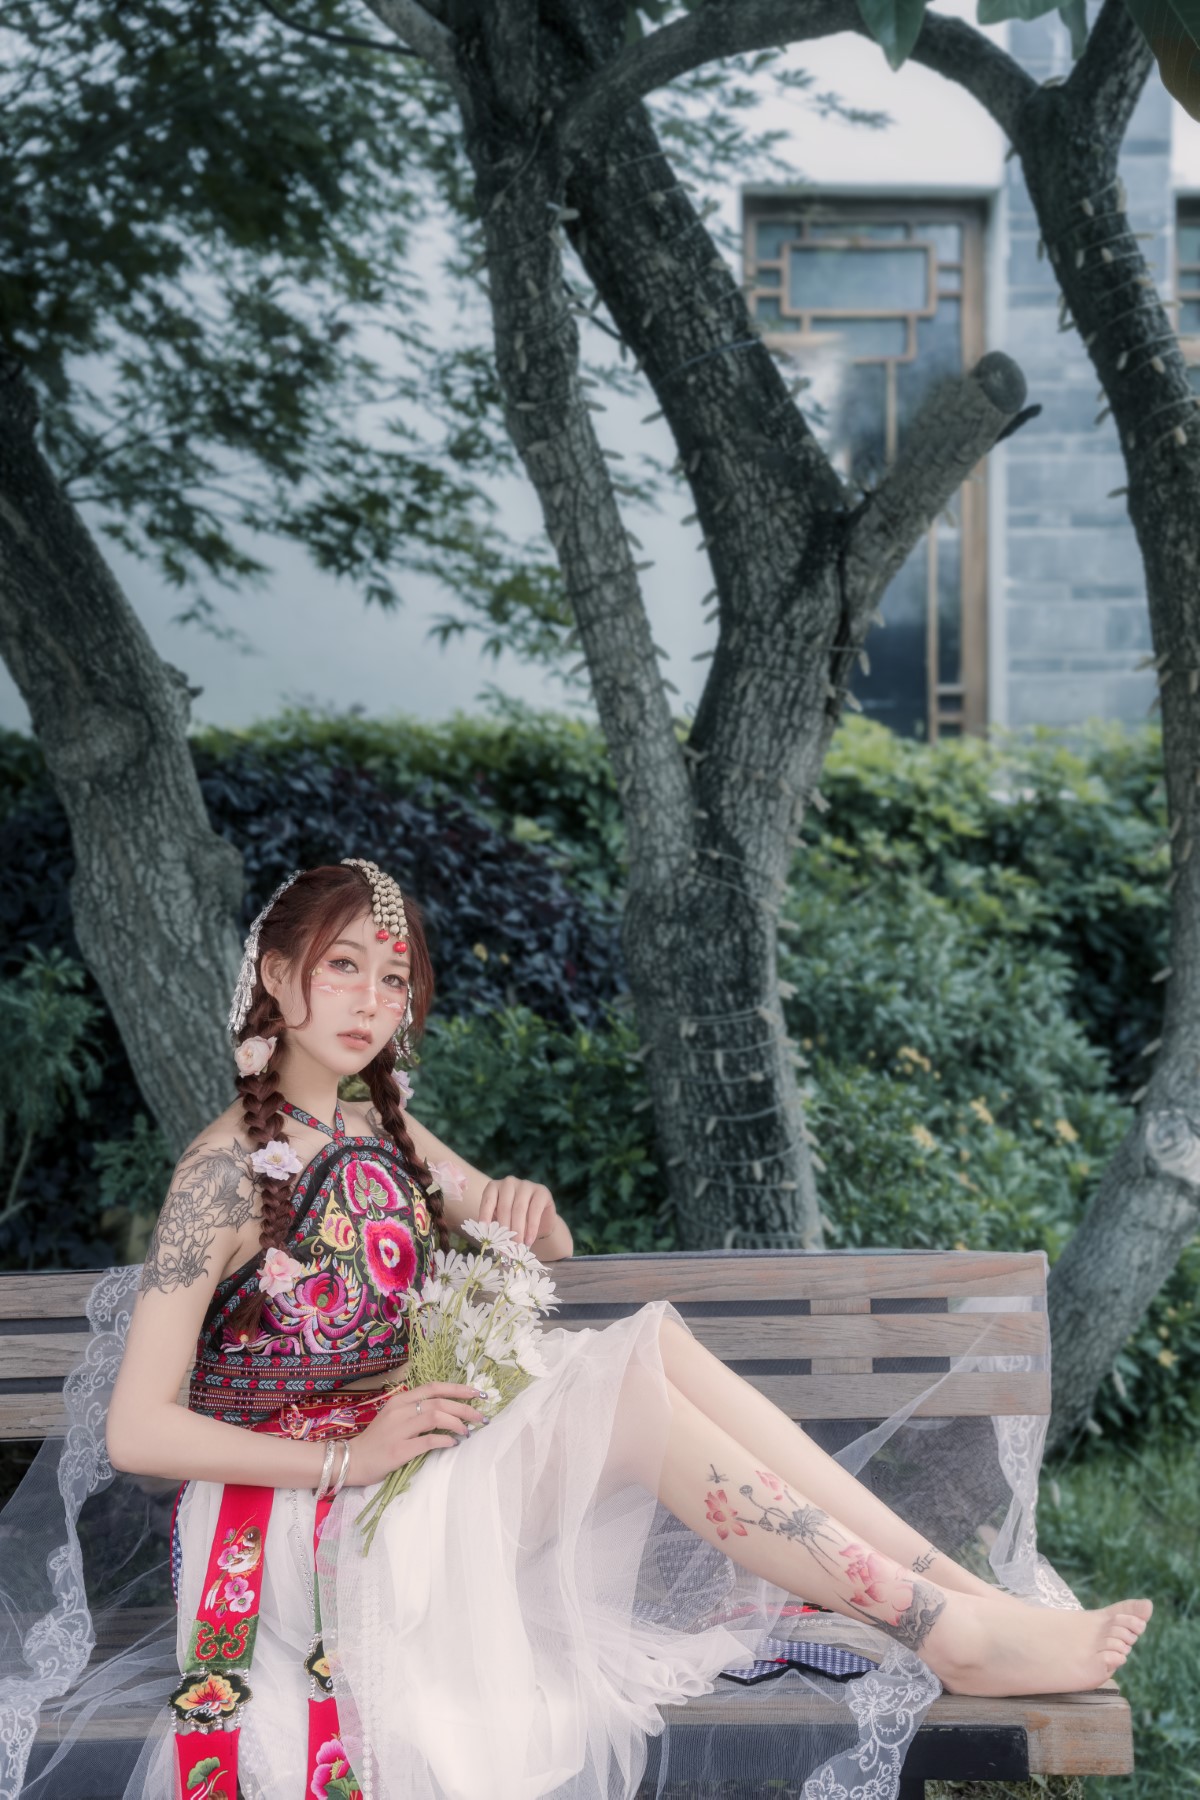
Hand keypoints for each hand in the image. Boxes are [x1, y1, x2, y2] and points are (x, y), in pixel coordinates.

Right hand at [351, 1382, 486, 1486]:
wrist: (352, 1460)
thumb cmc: (377, 1441)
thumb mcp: (394, 1418)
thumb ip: (415, 1411)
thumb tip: (447, 1410)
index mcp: (400, 1401)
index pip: (433, 1387)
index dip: (457, 1388)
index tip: (477, 1392)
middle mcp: (399, 1411)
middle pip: (438, 1401)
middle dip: (464, 1407)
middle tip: (480, 1416)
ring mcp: (398, 1430)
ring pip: (435, 1416)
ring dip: (457, 1423)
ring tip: (467, 1431)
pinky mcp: (399, 1450)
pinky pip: (428, 1441)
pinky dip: (445, 1440)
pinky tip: (453, 1443)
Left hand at [475, 1175, 557, 1247]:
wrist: (539, 1220)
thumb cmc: (514, 1220)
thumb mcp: (501, 1221)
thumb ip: (494, 1226)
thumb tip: (488, 1240)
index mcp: (494, 1187)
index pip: (488, 1200)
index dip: (485, 1216)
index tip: (484, 1232)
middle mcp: (509, 1182)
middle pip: (505, 1207)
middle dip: (505, 1230)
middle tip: (505, 1247)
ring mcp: (526, 1185)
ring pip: (519, 1209)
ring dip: (518, 1231)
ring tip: (517, 1246)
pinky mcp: (542, 1191)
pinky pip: (535, 1210)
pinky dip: (531, 1228)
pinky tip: (529, 1241)